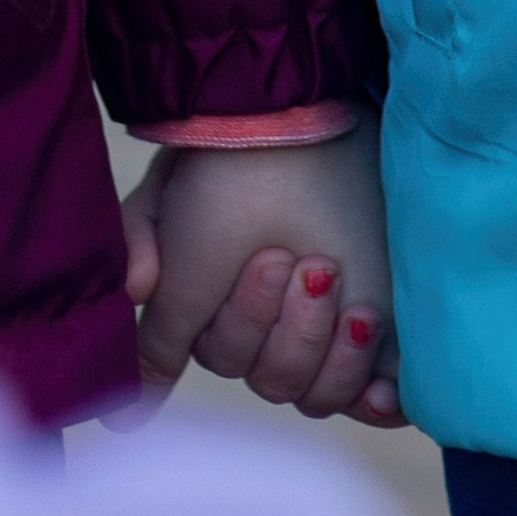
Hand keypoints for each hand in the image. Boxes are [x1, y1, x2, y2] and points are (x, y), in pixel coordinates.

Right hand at [121, 121, 401, 422]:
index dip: (248, 322)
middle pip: (272, 378)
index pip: (226, 357)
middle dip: (291, 322)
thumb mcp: (166, 211)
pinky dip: (375, 400)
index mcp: (217, 315)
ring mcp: (321, 337)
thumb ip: (148, 290)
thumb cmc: (236, 158)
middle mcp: (269, 332)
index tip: (272, 261)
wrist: (311, 114)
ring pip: (316, 394)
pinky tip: (388, 393)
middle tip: (308, 259)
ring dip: (334, 351)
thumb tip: (129, 392)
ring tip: (356, 303)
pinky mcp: (371, 342)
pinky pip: (368, 400)